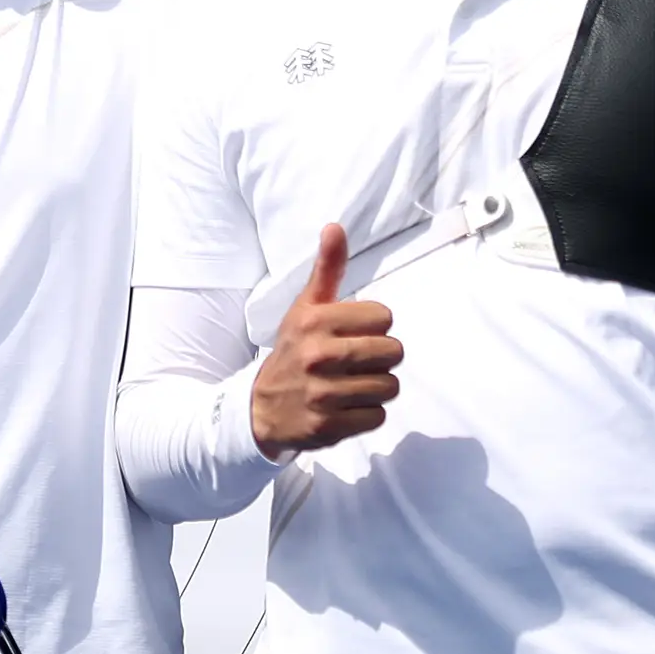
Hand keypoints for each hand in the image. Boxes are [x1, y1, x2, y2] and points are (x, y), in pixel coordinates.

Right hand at [246, 224, 402, 453]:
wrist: (261, 407)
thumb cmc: (294, 349)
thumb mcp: (305, 307)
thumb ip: (327, 268)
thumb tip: (335, 227)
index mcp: (315, 321)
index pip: (385, 317)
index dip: (375, 326)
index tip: (354, 334)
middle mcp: (318, 356)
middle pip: (393, 352)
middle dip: (381, 358)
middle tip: (357, 362)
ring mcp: (322, 394)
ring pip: (389, 386)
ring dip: (376, 387)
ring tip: (352, 385)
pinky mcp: (328, 427)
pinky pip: (377, 416)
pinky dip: (367, 414)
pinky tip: (347, 407)